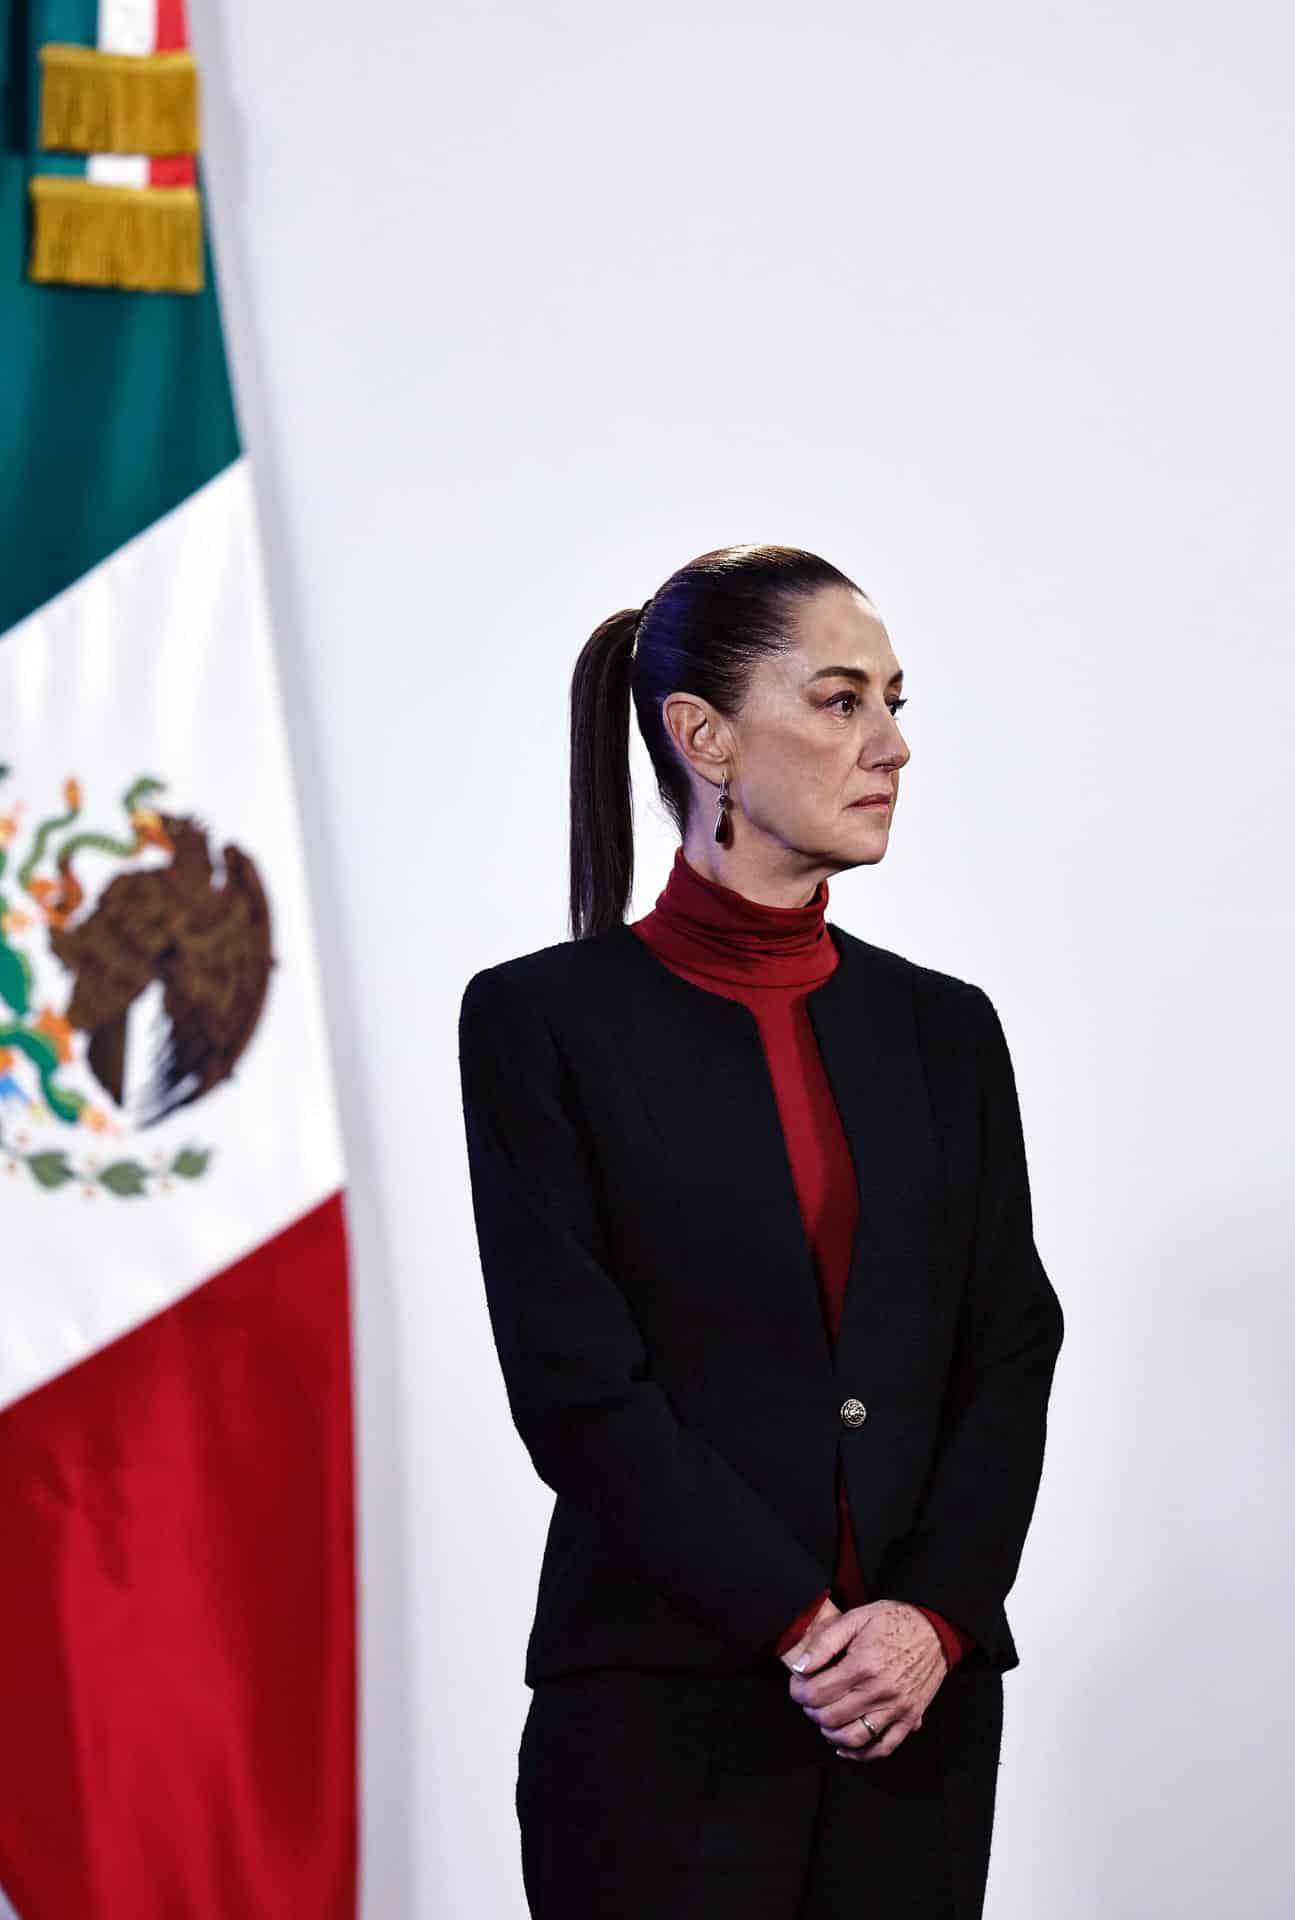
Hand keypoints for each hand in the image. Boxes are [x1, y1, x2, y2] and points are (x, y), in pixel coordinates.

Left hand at [783, 1598, 947, 1761]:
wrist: (936, 1629)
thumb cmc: (894, 1621)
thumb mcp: (856, 1617)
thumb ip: (824, 1641)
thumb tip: (800, 1666)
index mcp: (863, 1665)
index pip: (817, 1693)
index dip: (799, 1692)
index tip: (797, 1684)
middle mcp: (880, 1692)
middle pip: (831, 1718)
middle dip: (811, 1711)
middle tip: (809, 1698)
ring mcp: (896, 1709)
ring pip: (853, 1738)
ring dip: (830, 1733)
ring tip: (824, 1719)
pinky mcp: (909, 1719)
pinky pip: (882, 1748)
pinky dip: (859, 1754)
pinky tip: (844, 1747)